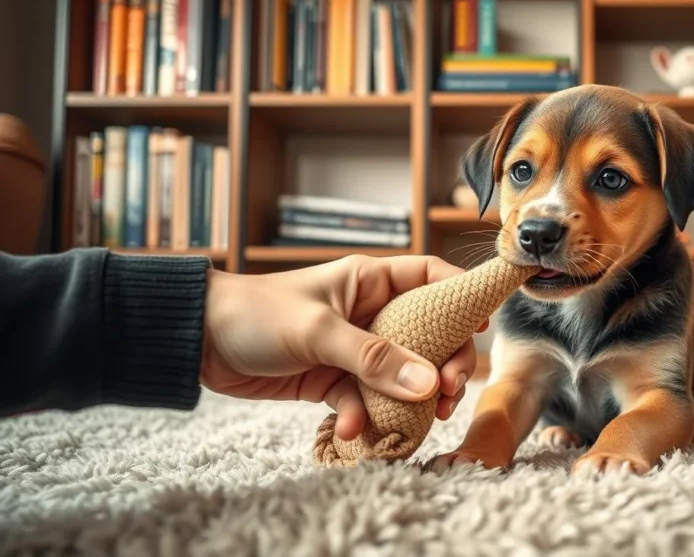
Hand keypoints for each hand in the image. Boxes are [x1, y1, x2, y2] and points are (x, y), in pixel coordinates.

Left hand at [199, 254, 484, 439]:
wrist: (197, 342)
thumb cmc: (256, 314)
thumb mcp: (318, 331)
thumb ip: (373, 358)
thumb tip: (429, 384)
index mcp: (370, 280)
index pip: (431, 278)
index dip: (461, 298)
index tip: (483, 325)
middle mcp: (369, 311)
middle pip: (427, 335)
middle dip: (443, 365)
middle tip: (451, 394)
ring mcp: (353, 348)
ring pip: (400, 374)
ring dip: (408, 400)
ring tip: (416, 424)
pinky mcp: (333, 379)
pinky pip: (364, 399)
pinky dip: (363, 416)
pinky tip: (352, 429)